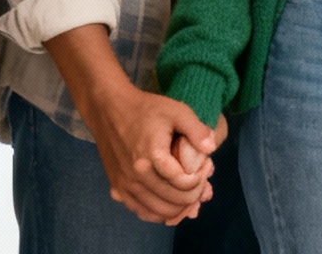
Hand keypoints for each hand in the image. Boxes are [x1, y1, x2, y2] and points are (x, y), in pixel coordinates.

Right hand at [82, 83, 219, 223]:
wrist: (109, 111)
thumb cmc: (146, 109)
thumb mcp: (177, 111)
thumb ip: (197, 130)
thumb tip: (212, 148)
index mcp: (152, 157)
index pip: (184, 184)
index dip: (201, 178)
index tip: (207, 164)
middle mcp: (136, 176)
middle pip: (175, 201)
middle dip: (195, 193)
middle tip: (201, 178)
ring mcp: (124, 186)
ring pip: (160, 212)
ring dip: (180, 206)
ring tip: (189, 189)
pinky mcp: (117, 190)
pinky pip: (143, 212)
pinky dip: (161, 212)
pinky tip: (171, 199)